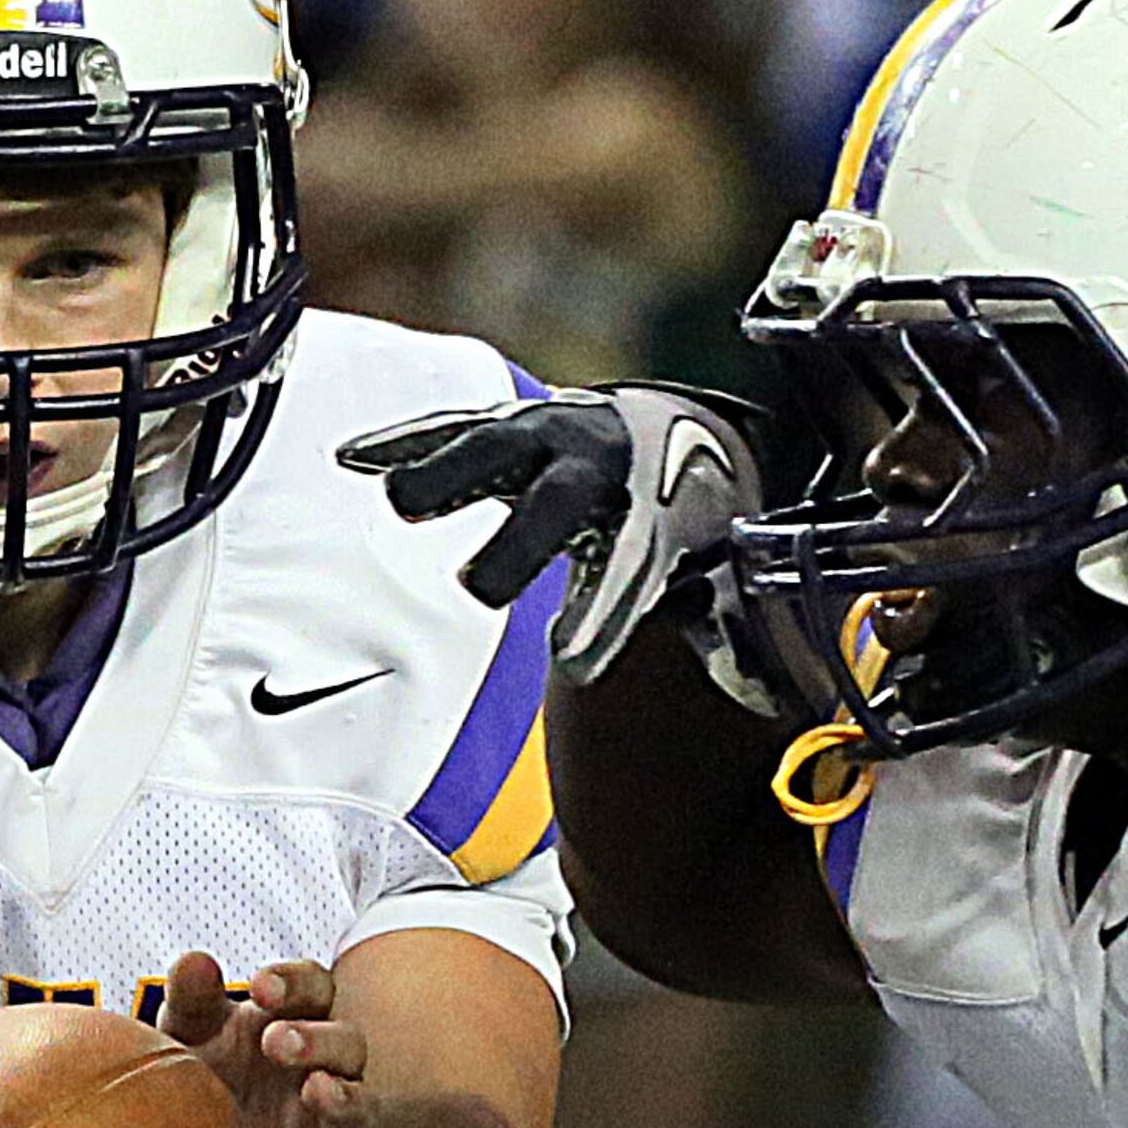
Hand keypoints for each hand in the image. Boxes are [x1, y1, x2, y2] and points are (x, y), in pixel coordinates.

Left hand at [157, 949, 366, 1127]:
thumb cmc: (201, 1080)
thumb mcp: (188, 1035)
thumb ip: (192, 999)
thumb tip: (195, 961)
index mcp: (292, 1022)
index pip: (313, 989)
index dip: (295, 983)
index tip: (260, 987)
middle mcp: (319, 1070)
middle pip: (347, 1043)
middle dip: (318, 1039)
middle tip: (276, 1042)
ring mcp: (323, 1127)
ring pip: (358, 1107)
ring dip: (344, 1098)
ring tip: (316, 1090)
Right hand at [341, 385, 769, 696]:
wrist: (657, 429)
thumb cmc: (675, 518)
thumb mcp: (708, 572)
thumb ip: (725, 632)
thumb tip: (773, 701)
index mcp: (648, 519)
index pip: (626, 574)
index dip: (600, 619)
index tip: (572, 664)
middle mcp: (594, 470)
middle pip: (554, 506)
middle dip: (520, 545)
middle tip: (481, 592)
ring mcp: (540, 438)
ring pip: (494, 449)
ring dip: (450, 474)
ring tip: (403, 505)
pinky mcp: (494, 426)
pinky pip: (445, 429)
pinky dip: (403, 443)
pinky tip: (355, 461)